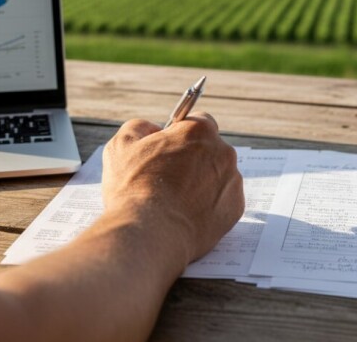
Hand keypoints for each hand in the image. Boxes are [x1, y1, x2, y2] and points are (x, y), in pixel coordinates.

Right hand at [102, 112, 244, 262]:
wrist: (149, 235)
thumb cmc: (133, 189)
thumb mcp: (121, 145)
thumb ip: (140, 127)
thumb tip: (152, 130)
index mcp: (199, 131)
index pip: (199, 122)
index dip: (182, 135)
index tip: (170, 148)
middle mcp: (223, 152)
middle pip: (210, 150)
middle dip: (193, 160)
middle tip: (168, 178)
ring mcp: (232, 181)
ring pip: (218, 176)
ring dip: (202, 183)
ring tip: (176, 201)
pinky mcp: (235, 209)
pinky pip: (223, 201)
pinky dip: (209, 206)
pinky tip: (187, 214)